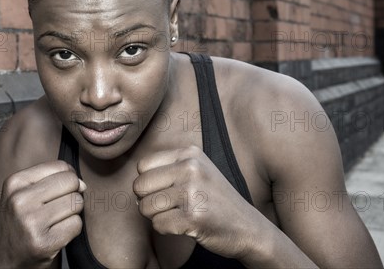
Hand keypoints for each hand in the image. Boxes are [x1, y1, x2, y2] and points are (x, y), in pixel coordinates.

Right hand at [0, 160, 86, 267]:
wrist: (9, 260)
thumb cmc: (22, 222)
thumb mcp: (23, 193)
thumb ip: (52, 180)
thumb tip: (83, 184)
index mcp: (14, 183)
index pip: (60, 166)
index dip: (67, 178)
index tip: (57, 192)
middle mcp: (19, 201)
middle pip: (71, 182)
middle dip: (72, 195)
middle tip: (57, 209)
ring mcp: (30, 222)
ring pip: (76, 203)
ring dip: (72, 213)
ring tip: (54, 222)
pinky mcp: (43, 242)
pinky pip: (77, 224)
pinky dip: (72, 230)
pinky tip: (56, 234)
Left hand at [133, 145, 263, 258]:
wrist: (248, 228)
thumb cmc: (216, 201)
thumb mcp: (197, 171)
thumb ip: (167, 169)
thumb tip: (135, 187)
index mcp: (189, 153)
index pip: (143, 166)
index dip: (148, 183)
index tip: (166, 191)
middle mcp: (190, 168)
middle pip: (139, 186)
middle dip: (148, 201)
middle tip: (170, 206)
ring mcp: (192, 191)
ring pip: (145, 207)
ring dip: (157, 217)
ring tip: (179, 214)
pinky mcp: (193, 216)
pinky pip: (158, 225)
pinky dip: (167, 229)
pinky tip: (186, 225)